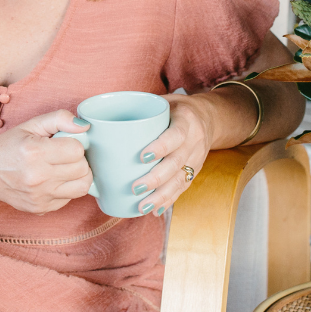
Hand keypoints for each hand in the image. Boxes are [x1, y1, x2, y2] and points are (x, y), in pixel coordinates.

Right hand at [0, 109, 93, 213]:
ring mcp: (40, 196)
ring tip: (66, 168)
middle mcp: (38, 177)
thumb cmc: (8, 147)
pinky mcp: (41, 209)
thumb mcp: (30, 125)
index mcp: (35, 152)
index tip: (64, 143)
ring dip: (79, 175)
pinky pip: (70, 198)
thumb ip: (59, 119)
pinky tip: (54, 180)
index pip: (77, 150)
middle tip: (65, 155)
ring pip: (83, 187)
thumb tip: (84, 127)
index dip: (75, 143)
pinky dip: (67, 188)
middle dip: (78, 159)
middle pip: (82, 169)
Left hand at [131, 94, 214, 216]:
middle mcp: (195, 140)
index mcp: (186, 119)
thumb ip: (140, 111)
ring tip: (142, 206)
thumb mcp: (163, 101)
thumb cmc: (177, 108)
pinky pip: (182, 188)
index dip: (160, 147)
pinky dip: (168, 200)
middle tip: (135, 188)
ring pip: (180, 180)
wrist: (209, 117)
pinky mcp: (195, 171)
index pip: (176, 135)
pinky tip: (155, 210)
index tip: (141, 157)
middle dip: (155, 179)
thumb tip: (100, 122)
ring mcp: (197, 158)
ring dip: (160, 196)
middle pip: (176, 163)